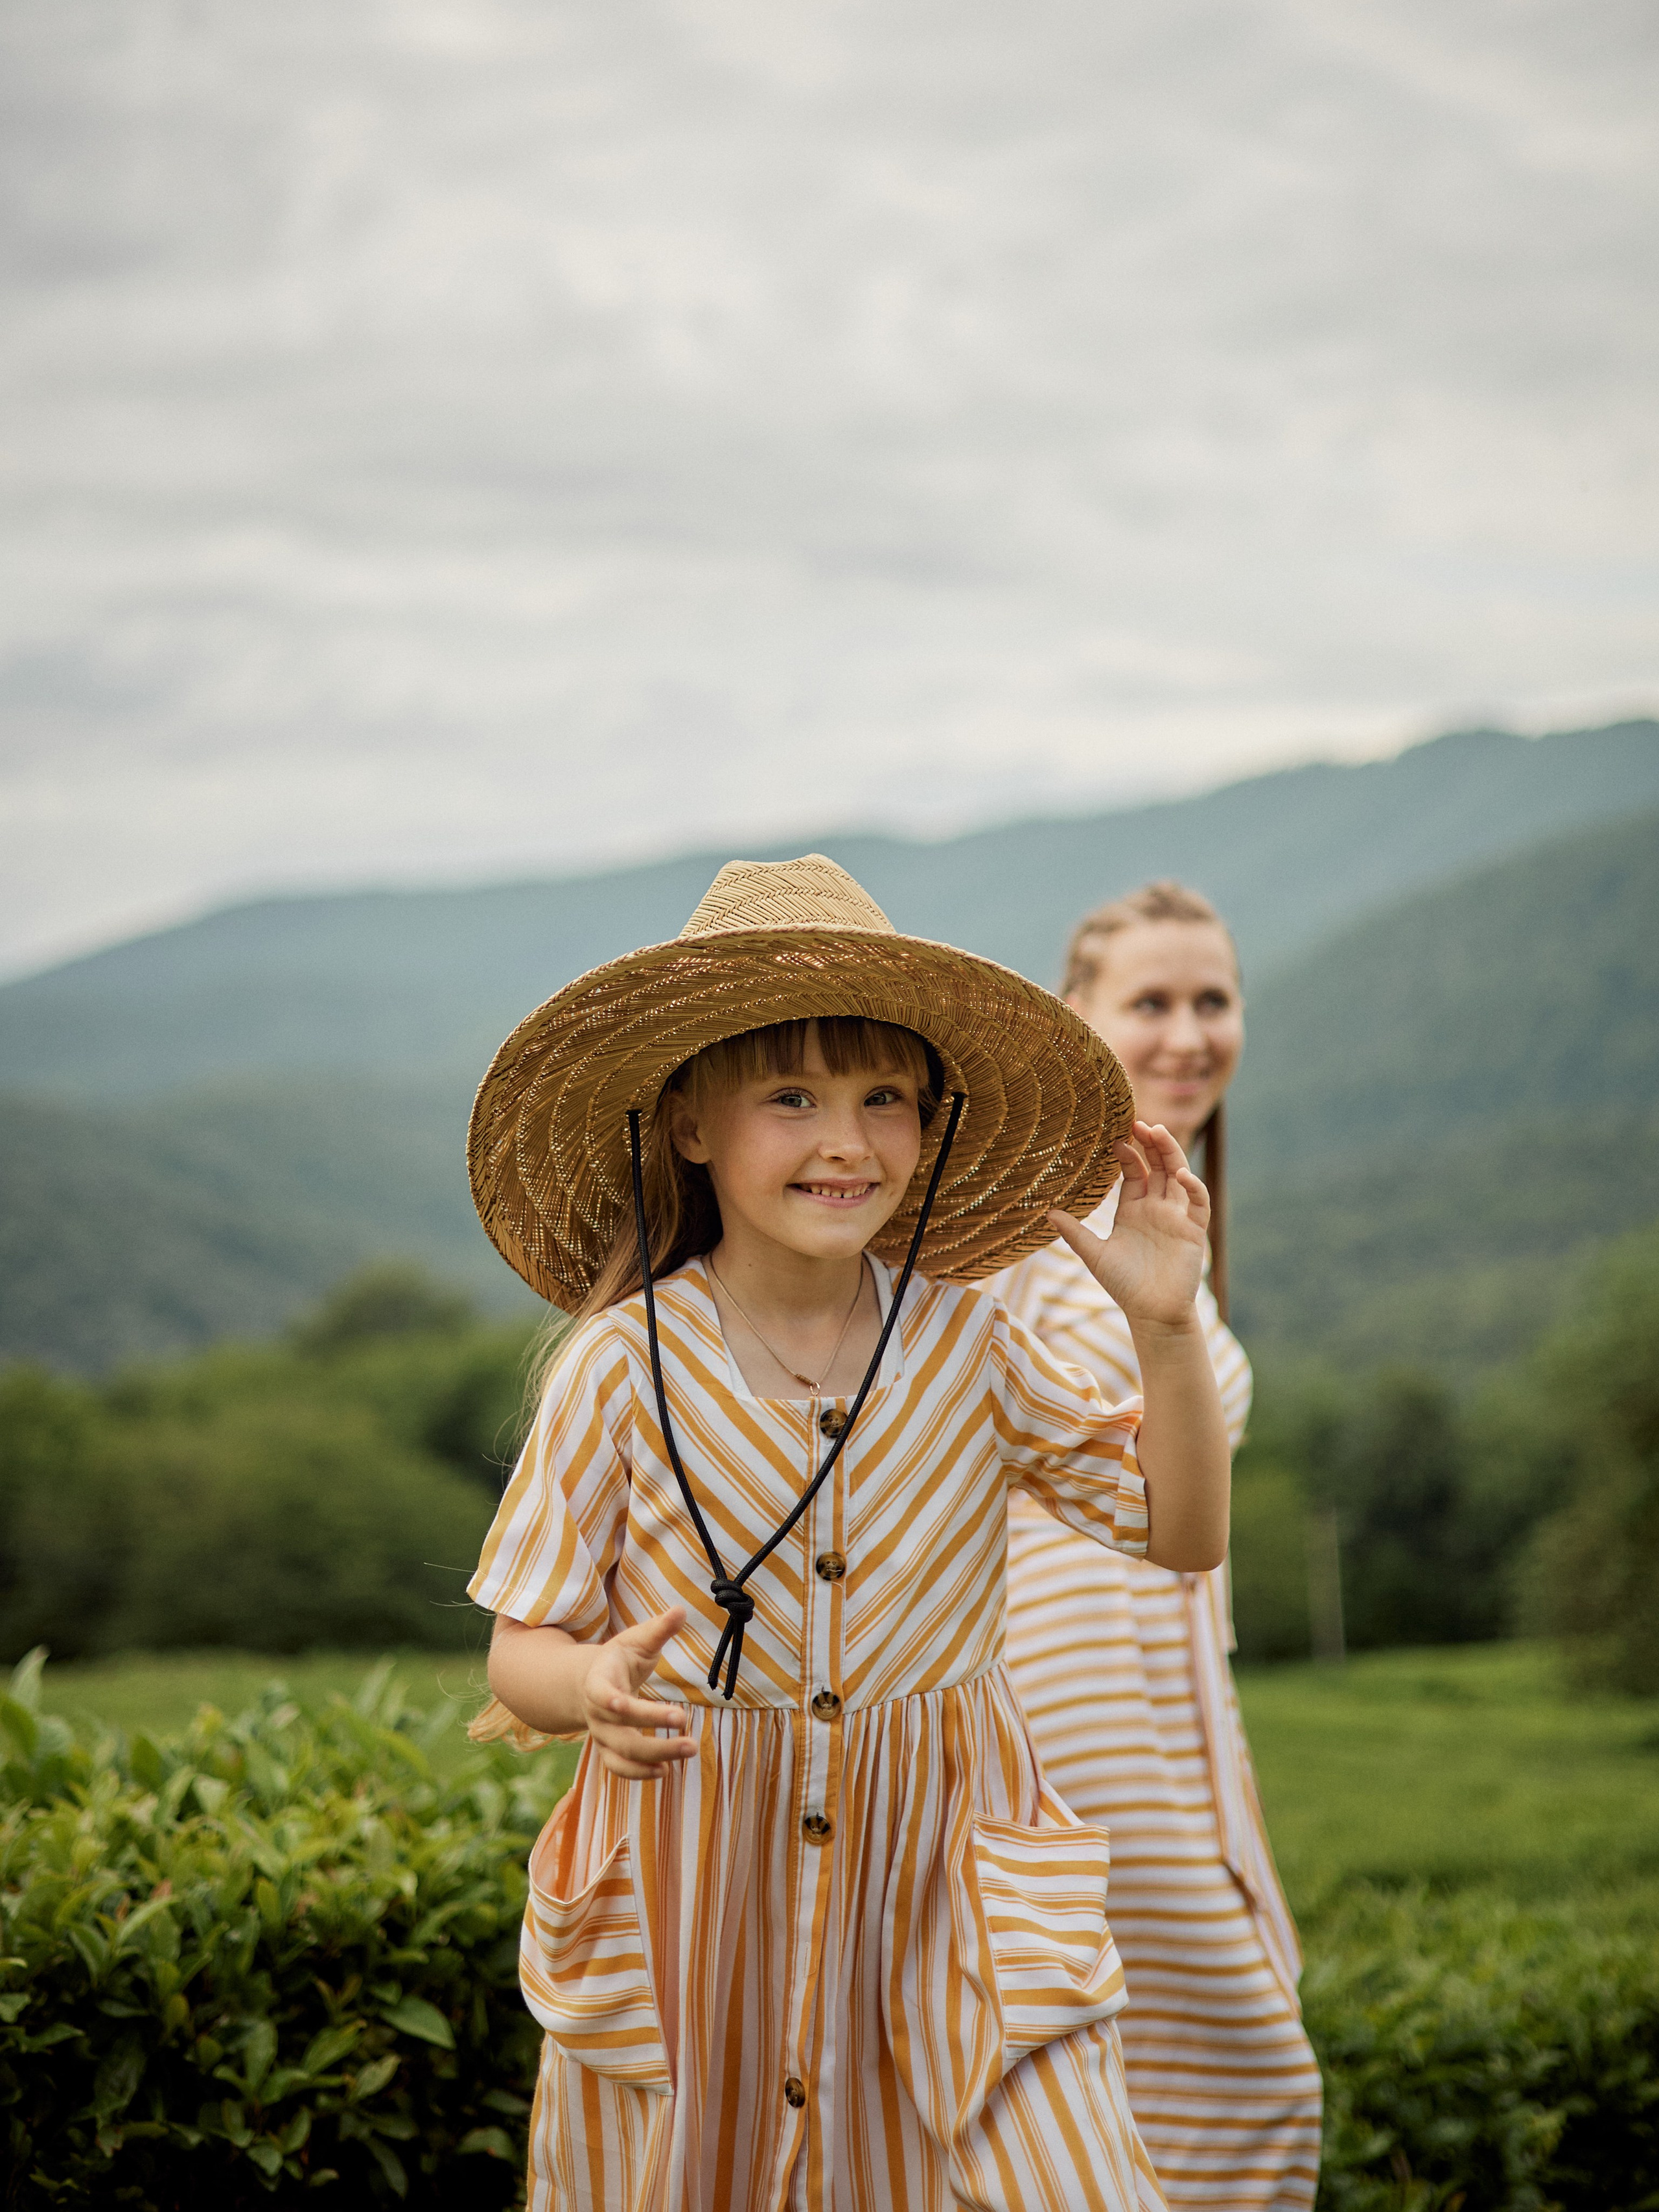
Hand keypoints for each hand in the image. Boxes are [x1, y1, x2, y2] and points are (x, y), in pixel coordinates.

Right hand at [580, 1607, 696, 1779]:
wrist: (589, 1684)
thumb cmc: (618, 1659)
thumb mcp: (635, 1640)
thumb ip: (658, 1629)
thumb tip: (681, 1610)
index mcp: (599, 1682)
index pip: (602, 1694)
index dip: (612, 1701)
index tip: (627, 1704)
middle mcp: (597, 1714)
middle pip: (621, 1732)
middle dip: (654, 1735)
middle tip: (688, 1733)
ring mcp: (602, 1736)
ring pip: (623, 1754)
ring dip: (655, 1756)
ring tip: (689, 1750)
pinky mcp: (609, 1751)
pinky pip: (620, 1768)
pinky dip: (640, 1773)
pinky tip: (666, 1770)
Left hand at [1049, 1120, 1210, 1331]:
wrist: (1152, 1313)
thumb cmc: (1124, 1285)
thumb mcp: (1094, 1255)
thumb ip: (1074, 1233)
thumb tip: (1046, 1212)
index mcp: (1133, 1210)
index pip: (1133, 1172)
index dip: (1127, 1154)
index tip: (1114, 1139)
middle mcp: (1156, 1208)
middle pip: (1157, 1165)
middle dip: (1150, 1143)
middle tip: (1138, 1122)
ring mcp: (1176, 1216)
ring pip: (1178, 1174)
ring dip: (1171, 1152)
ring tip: (1158, 1132)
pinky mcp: (1193, 1230)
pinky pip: (1198, 1202)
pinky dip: (1193, 1186)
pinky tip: (1180, 1174)